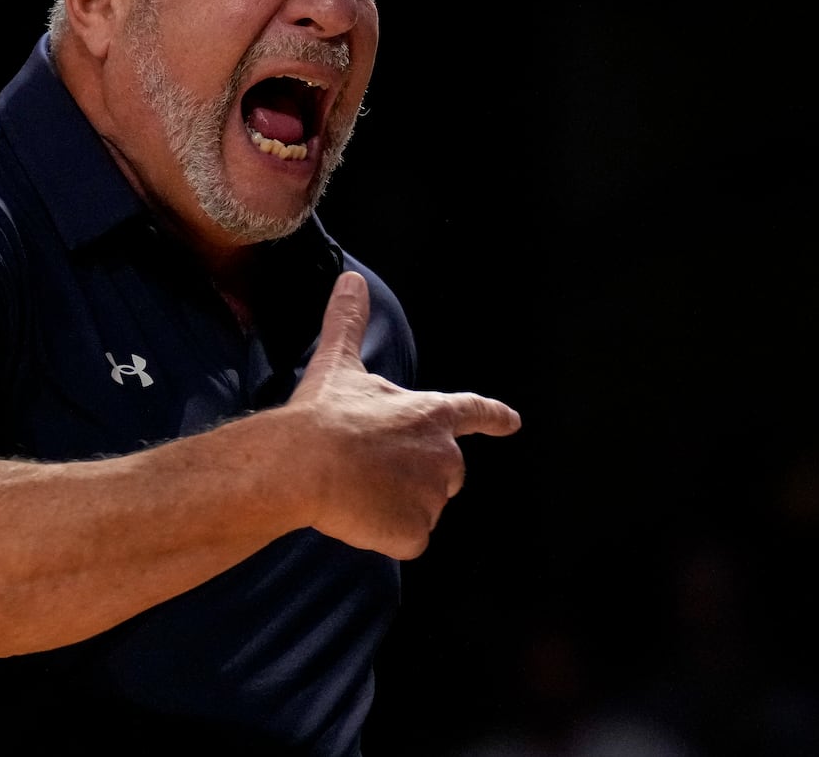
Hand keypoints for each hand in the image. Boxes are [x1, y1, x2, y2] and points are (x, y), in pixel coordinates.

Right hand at [287, 271, 520, 558]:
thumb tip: (349, 278)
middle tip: (371, 468)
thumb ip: (349, 322)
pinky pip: (405, 539)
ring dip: (394, 505)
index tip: (513, 422)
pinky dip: (384, 534)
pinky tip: (358, 515)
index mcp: (432, 415)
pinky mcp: (416, 532)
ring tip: (357, 489)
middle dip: (417, 474)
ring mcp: (433, 497)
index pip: (474, 412)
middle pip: (447, 472)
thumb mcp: (339, 364)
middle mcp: (444, 455)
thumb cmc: (324, 415)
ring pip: (422, 508)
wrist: (305, 463)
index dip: (493, 417)